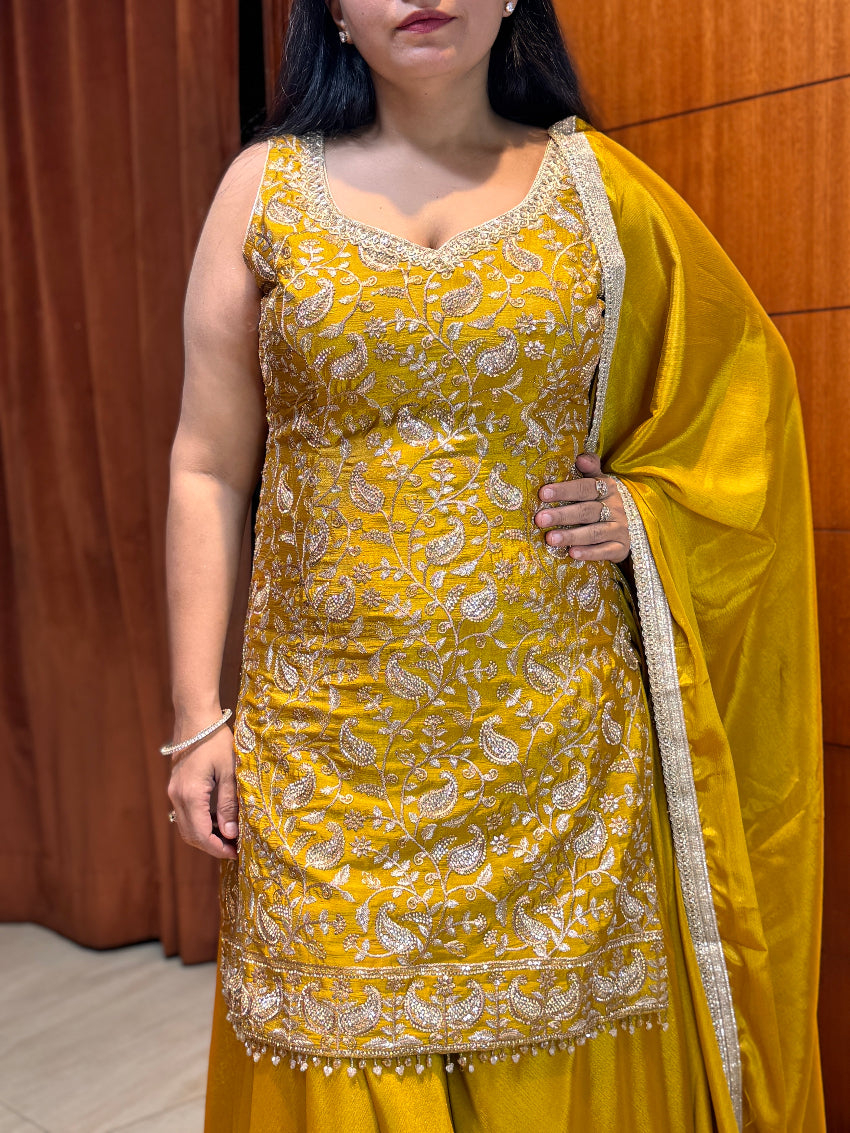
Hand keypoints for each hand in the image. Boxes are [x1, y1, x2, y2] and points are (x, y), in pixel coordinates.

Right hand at [167, 722, 238, 859]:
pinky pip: (185, 813)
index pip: (201, 834)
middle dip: (211, 846)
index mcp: (190, 795)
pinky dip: (200, 822)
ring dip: (205, 835)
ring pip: (186, 826)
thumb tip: (230, 833)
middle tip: (234, 848)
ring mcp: (174, 792)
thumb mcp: (229, 772)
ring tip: (229, 836)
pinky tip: (218, 820)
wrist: (196, 718)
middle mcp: (177, 796)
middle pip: (191, 835)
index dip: (218, 848)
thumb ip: (228, 804)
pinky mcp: (176, 787)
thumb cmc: (216, 741)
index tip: (235, 853)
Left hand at [533, 452, 629, 562]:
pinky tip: (572, 553)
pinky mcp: (620, 548)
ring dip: (572, 536)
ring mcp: (618, 529)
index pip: (585, 488)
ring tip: (550, 538)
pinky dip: (589, 553)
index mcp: (607, 489)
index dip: (565, 490)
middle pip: (586, 511)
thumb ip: (590, 468)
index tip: (543, 493)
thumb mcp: (599, 482)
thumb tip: (580, 457)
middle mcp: (614, 508)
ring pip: (594, 532)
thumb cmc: (603, 501)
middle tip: (540, 519)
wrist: (631, 526)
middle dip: (562, 515)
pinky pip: (605, 551)